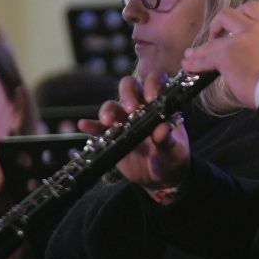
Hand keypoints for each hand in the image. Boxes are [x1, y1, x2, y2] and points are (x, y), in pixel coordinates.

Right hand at [76, 75, 190, 194]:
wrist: (159, 177)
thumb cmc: (171, 158)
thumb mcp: (175, 151)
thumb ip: (169, 141)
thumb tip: (162, 130)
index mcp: (159, 102)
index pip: (154, 81)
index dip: (152, 84)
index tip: (152, 97)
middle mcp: (140, 105)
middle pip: (129, 86)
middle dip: (128, 93)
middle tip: (131, 109)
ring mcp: (123, 119)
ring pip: (111, 105)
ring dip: (108, 110)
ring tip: (109, 121)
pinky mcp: (110, 135)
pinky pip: (97, 127)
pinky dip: (90, 125)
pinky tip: (84, 125)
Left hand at [182, 2, 258, 109]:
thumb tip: (250, 53)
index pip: (251, 7)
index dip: (239, 13)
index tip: (234, 24)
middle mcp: (251, 29)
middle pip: (227, 14)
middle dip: (217, 24)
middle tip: (215, 37)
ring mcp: (236, 42)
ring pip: (212, 40)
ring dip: (200, 49)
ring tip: (190, 55)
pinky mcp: (225, 57)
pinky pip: (205, 58)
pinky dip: (195, 63)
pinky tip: (189, 66)